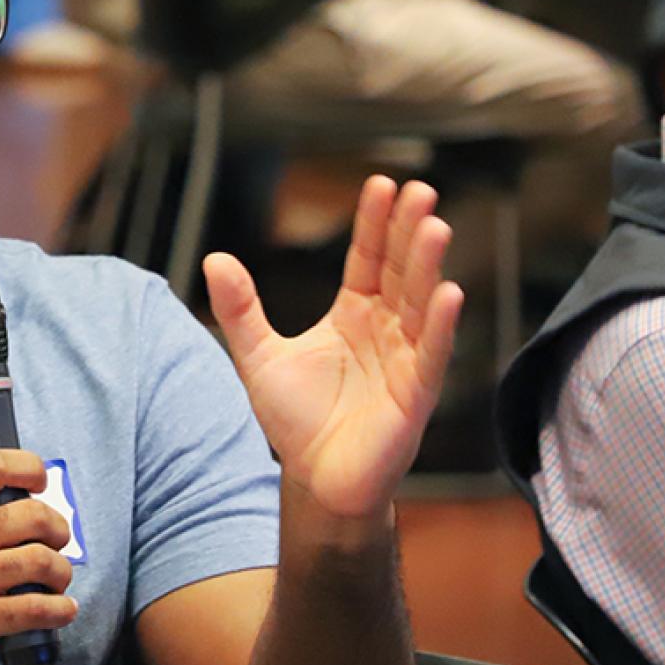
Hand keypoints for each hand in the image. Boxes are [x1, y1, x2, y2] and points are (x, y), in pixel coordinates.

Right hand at [0, 450, 77, 664]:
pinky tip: (61, 610)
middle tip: (57, 539)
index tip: (40, 482)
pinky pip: (35, 610)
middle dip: (57, 527)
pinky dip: (59, 609)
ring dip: (61, 570)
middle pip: (32, 516)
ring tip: (58, 579)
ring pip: (41, 562)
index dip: (30, 468)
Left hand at [205, 177, 461, 522]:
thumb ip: (240, 309)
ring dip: (429, 266)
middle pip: (400, 270)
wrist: (315, 481)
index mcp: (354, 313)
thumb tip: (214, 259)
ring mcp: (405, 359)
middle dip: (409, 231)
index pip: (368, 257)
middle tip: (420, 190)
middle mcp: (386, 329)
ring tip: (435, 226)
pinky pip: (431, 354)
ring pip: (419, 303)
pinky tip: (449, 292)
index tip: (380, 183)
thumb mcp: (259, 356)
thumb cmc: (296, 420)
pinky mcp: (416, 394)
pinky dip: (439, 325)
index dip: (374, 223)